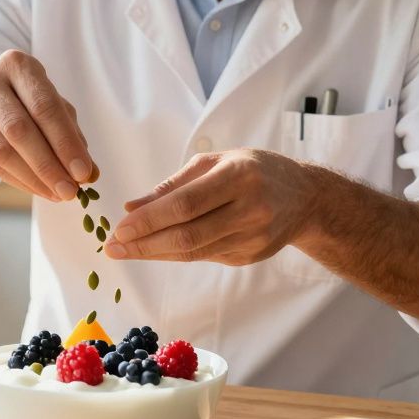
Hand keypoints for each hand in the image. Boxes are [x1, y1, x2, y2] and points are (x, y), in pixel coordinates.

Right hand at [0, 49, 95, 200]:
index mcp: (17, 64)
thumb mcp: (48, 112)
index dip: (66, 142)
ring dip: (34, 177)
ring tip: (57, 194)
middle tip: (71, 191)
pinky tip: (37, 190)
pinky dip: (17, 181)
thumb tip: (91, 173)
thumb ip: (71, 137)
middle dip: (50, 164)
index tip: (84, 172)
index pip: (46, 106)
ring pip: (2, 150)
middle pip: (21, 129)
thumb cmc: (21, 107)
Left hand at [106, 149, 323, 264]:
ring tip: (125, 251)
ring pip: (193, 252)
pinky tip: (153, 250)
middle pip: (187, 235)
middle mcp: (250, 209)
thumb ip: (173, 184)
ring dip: (153, 253)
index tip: (118, 228)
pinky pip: (204, 256)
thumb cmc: (254, 170)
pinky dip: (174, 254)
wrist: (305, 197)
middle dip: (144, 244)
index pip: (186, 204)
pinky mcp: (250, 256)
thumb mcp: (216, 162)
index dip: (149, 220)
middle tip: (112, 247)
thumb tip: (131, 206)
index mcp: (239, 176)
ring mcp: (253, 237)